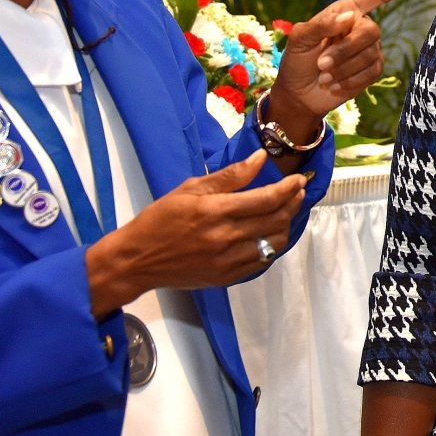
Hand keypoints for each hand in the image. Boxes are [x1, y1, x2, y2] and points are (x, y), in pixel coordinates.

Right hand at [84, 150, 304, 314]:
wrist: (137, 260)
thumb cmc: (160, 219)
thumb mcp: (189, 189)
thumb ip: (229, 176)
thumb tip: (260, 158)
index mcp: (216, 211)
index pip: (266, 199)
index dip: (288, 188)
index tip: (299, 179)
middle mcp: (226, 237)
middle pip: (276, 219)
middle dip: (293, 203)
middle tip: (298, 191)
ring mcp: (229, 260)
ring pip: (274, 242)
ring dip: (287, 224)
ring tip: (286, 211)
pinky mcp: (228, 277)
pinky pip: (262, 261)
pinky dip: (272, 245)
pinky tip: (270, 233)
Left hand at [274, 0, 430, 122]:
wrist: (299, 93)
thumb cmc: (297, 60)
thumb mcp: (300, 38)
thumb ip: (322, 24)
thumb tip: (351, 17)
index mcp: (347, 10)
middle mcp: (362, 27)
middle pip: (371, 31)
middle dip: (345, 50)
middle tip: (321, 63)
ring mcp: (370, 49)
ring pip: (370, 55)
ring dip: (343, 69)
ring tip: (324, 76)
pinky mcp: (372, 70)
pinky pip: (371, 73)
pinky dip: (350, 81)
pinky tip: (334, 85)